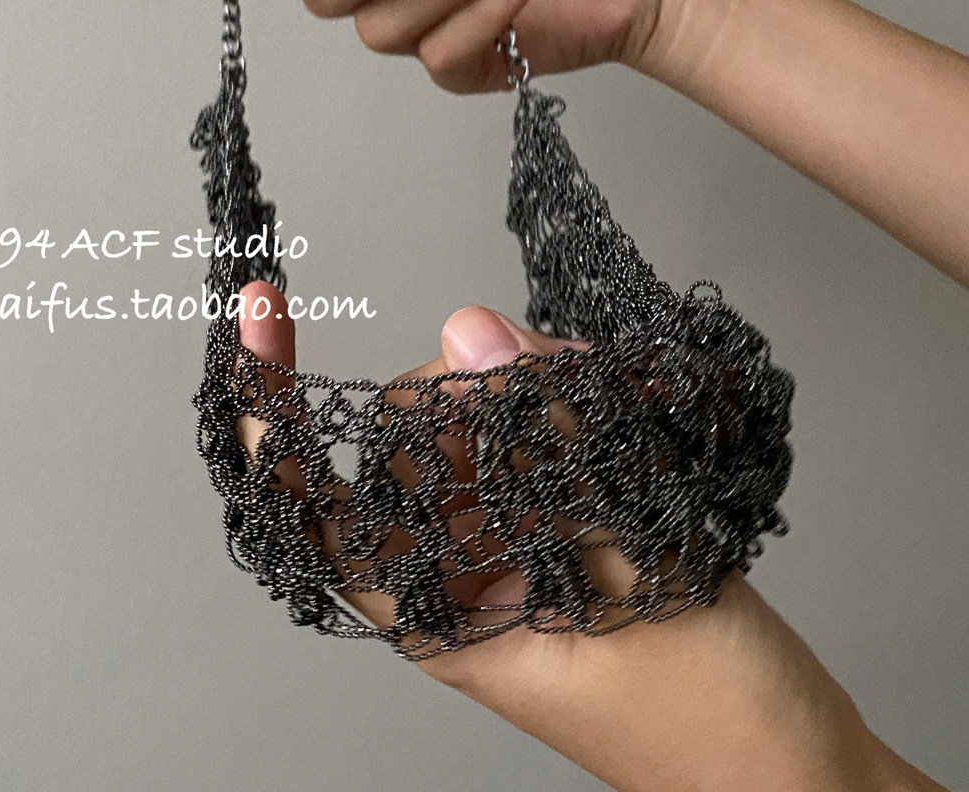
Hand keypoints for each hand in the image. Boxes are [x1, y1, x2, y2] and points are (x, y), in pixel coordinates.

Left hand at [233, 279, 945, 791]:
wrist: (801, 773)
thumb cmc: (708, 720)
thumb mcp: (628, 581)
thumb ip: (545, 453)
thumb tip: (468, 329)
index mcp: (438, 611)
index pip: (317, 507)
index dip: (271, 415)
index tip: (257, 313)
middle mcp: (463, 564)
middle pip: (420, 429)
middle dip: (481, 385)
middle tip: (564, 375)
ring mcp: (517, 535)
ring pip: (488, 417)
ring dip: (545, 387)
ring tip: (619, 401)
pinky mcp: (570, 515)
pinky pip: (547, 428)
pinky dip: (583, 399)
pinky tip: (630, 400)